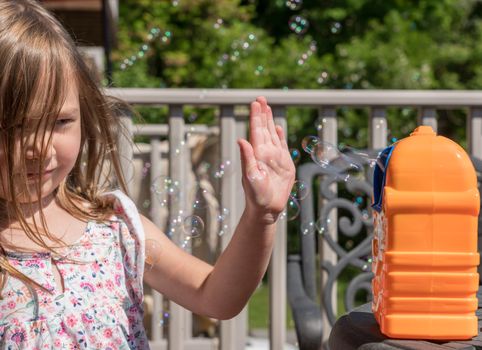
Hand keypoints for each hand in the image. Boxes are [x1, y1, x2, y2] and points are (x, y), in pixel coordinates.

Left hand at [237, 96, 295, 223]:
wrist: (267, 209)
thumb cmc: (256, 196)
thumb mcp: (251, 177)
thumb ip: (247, 158)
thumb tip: (241, 140)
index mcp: (256, 154)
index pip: (256, 130)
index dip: (256, 116)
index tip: (255, 102)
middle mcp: (265, 153)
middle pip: (263, 128)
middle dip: (262, 113)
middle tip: (260, 98)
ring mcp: (275, 157)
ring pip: (272, 134)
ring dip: (269, 120)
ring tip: (267, 107)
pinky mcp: (284, 164)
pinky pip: (282, 146)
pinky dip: (279, 135)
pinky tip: (277, 127)